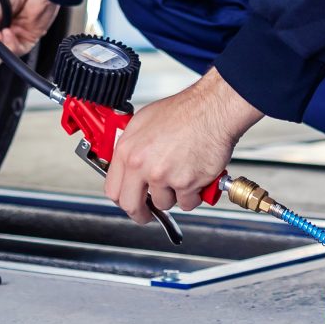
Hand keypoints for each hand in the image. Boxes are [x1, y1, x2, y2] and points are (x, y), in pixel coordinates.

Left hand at [103, 69, 262, 224]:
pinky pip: (187, 202)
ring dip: (173, 196)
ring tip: (182, 174)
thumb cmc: (184, 111)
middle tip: (148, 213)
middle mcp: (141, 164)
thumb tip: (128, 164)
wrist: (212, 109)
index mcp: (127, 150)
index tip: (130, 201)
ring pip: (163, 203)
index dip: (122, 199)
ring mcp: (163, 175)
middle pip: (132, 206)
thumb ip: (133, 147)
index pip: (113, 189)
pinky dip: (193, 195)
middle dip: (141, 214)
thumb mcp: (144, 122)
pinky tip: (195, 176)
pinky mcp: (185, 184)